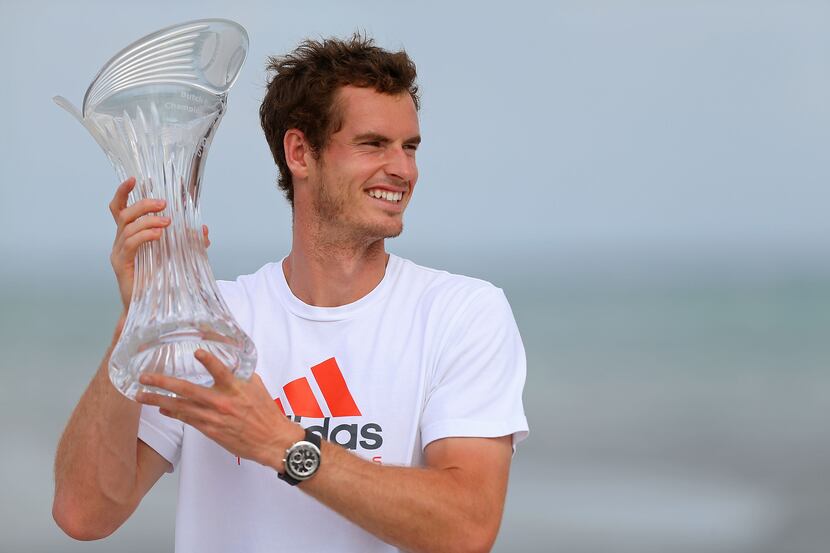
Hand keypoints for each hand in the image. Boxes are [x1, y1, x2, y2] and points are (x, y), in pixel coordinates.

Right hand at [109, 177, 209, 311]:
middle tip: (164, 204)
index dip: (124, 192)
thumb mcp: (182, 258)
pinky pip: (130, 243)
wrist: (154, 308)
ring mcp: (119, 253)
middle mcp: (121, 242)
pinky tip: (159, 236)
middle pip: (124, 213)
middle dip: (143, 204)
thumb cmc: (164, 282)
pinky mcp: (121, 265)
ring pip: (127, 226)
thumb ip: (192, 243)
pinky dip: (144, 236)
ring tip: (167, 222)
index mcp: (130, 236)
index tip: (136, 179)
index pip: (120, 209)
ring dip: (148, 220)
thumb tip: (203, 228)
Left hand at [135, 350, 301, 470]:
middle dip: (163, 383)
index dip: (209, 361)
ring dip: (159, 401)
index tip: (197, 352)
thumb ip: (240, 374)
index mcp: (236, 388)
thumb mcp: (257, 386)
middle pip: (187, 390)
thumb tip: (228, 362)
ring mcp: (214, 417)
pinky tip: (162, 409)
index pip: (221, 371)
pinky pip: (187, 420)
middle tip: (145, 377)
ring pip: (180, 407)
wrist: (270, 440)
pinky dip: (173, 414)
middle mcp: (222, 402)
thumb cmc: (266, 412)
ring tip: (141, 396)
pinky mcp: (210, 430)